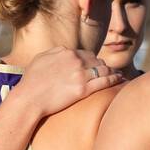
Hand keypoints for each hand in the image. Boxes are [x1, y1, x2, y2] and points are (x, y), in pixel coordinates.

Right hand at [8, 46, 123, 118]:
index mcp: (66, 52)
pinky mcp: (83, 90)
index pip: (86, 54)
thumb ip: (56, 52)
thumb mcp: (41, 58)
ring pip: (103, 69)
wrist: (29, 98)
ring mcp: (80, 75)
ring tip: (118, 75)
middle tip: (108, 71)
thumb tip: (66, 50)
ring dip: (112, 71)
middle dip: (102, 66)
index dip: (92, 60)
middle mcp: (75, 61)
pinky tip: (121, 79)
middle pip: (96, 61)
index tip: (95, 66)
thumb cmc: (31, 80)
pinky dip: (115, 79)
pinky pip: (104, 82)